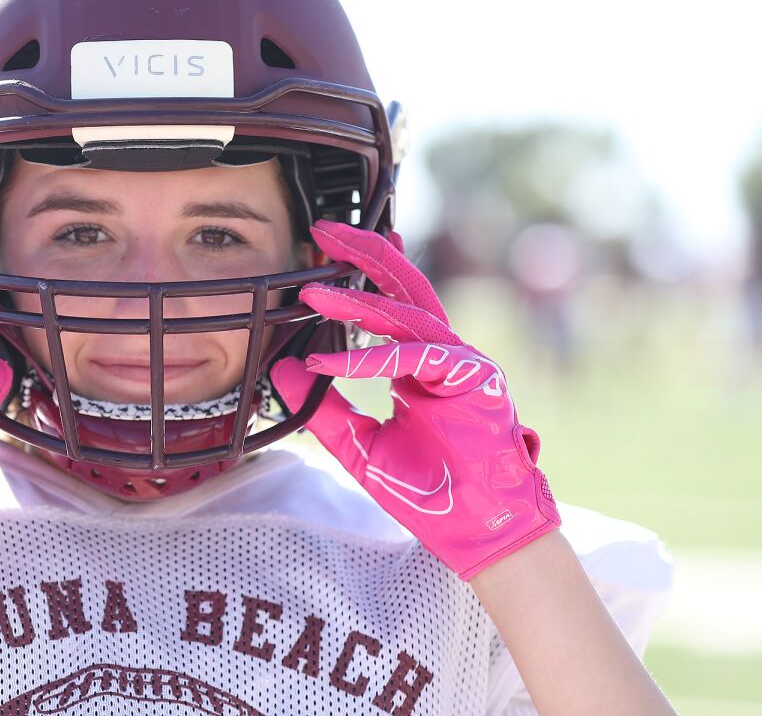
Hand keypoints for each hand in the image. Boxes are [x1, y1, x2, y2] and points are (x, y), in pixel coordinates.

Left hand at [271, 220, 558, 580]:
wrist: (473, 532)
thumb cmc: (429, 491)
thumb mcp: (359, 446)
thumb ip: (324, 409)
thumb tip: (285, 371)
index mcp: (420, 365)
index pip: (390, 305)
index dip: (359, 275)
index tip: (323, 252)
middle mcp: (443, 356)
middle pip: (404, 287)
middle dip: (365, 253)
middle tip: (323, 230)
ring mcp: (463, 363)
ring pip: (406, 317)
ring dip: (357, 302)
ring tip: (312, 293)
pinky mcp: (476, 380)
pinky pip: (416, 357)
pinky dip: (370, 359)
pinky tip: (330, 363)